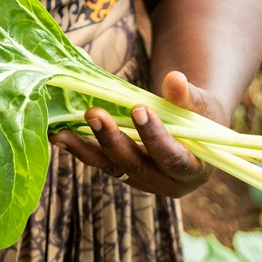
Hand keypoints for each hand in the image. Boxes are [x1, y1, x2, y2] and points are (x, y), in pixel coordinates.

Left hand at [50, 71, 221, 198]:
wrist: (193, 129)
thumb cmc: (201, 116)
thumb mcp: (202, 105)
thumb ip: (188, 96)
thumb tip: (174, 78)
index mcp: (193, 171)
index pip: (173, 158)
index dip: (155, 136)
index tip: (139, 109)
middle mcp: (164, 183)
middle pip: (136, 165)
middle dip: (113, 140)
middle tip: (94, 113)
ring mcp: (140, 180)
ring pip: (111, 167)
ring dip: (86, 148)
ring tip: (62, 132)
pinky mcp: (122, 171)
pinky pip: (99, 162)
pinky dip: (79, 149)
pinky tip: (59, 135)